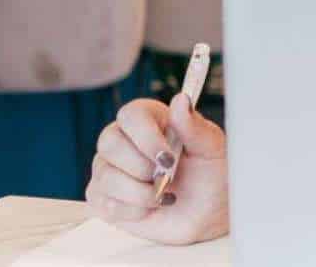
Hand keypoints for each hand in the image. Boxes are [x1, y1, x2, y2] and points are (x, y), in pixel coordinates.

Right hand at [85, 95, 229, 244]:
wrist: (206, 216)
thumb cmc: (209, 177)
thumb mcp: (211, 149)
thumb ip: (195, 127)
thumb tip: (181, 100)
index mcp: (150, 119)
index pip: (131, 115)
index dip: (146, 137)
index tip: (168, 158)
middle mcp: (124, 139)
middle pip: (109, 143)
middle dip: (142, 168)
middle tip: (168, 178)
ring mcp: (109, 168)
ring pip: (106, 177)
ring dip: (141, 193)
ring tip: (163, 195)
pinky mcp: (104, 197)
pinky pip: (105, 203)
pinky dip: (134, 210)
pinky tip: (151, 207)